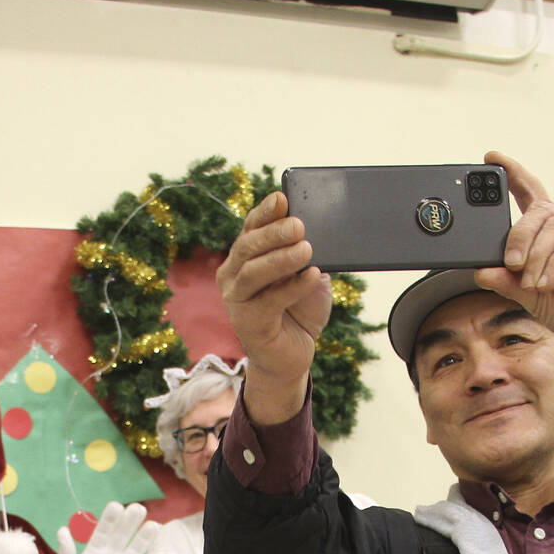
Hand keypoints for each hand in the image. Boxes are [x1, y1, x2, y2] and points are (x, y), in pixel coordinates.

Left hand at [54, 501, 156, 553]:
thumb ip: (67, 552)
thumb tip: (62, 530)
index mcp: (94, 550)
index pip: (104, 531)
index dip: (110, 519)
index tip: (116, 506)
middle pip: (123, 536)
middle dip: (130, 522)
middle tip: (139, 508)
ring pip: (135, 550)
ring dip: (144, 538)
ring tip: (154, 525)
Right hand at [216, 190, 332, 424]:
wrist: (293, 355)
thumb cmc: (299, 311)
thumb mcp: (306, 275)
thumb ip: (306, 254)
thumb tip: (321, 229)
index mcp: (244, 257)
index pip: (250, 228)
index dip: (265, 212)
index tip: (283, 198)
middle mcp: (232, 276)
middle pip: (247, 247)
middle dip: (273, 233)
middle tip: (299, 225)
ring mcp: (236, 300)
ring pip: (252, 273)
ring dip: (280, 259)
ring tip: (306, 249)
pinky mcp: (248, 323)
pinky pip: (269, 301)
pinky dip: (292, 287)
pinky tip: (312, 276)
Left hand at [471, 152, 553, 380]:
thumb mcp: (533, 297)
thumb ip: (509, 282)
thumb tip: (480, 270)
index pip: (532, 194)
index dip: (513, 174)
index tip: (492, 159)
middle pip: (539, 211)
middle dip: (518, 236)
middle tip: (511, 264)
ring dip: (537, 257)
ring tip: (532, 284)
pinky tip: (547, 282)